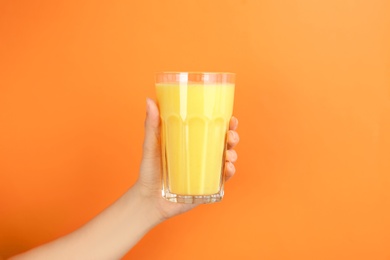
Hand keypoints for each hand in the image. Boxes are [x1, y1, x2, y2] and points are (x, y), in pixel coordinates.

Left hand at [135, 98, 239, 220]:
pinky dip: (229, 172)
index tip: (231, 118)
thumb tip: (150, 100)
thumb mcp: (151, 146)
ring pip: (227, 159)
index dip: (226, 123)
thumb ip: (151, 125)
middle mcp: (201, 155)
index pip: (212, 129)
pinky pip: (223, 179)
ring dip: (233, 154)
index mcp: (192, 142)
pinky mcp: (207, 186)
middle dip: (233, 137)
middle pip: (224, 142)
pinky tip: (227, 168)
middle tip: (230, 136)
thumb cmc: (149, 171)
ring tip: (228, 155)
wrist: (149, 200)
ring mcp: (205, 170)